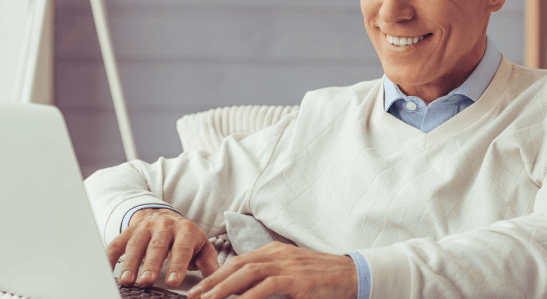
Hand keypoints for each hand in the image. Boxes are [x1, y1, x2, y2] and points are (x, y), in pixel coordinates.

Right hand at [107, 208, 219, 288]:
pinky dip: (110, 256)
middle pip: (157, 246)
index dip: (177, 265)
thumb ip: (208, 264)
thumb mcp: (201, 247)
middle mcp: (164, 227)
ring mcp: (145, 228)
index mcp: (185, 231)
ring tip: (127, 280)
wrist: (165, 216)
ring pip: (136, 245)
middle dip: (150, 265)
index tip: (173, 282)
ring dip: (129, 263)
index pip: (182, 248)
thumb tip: (217, 282)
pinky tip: (107, 269)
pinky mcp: (129, 231)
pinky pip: (117, 243)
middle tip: (146, 282)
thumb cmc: (185, 237)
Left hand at [186, 241, 357, 298]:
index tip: (199, 288)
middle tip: (194, 296)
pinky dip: (249, 296)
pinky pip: (268, 287)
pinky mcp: (298, 281)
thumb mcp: (293, 272)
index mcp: (274, 251)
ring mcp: (288, 266)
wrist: (353, 275)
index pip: (238, 261)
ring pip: (248, 274)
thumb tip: (246, 292)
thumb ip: (270, 278)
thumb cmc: (322, 277)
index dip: (216, 274)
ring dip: (224, 288)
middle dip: (212, 282)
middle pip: (238, 265)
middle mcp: (278, 255)